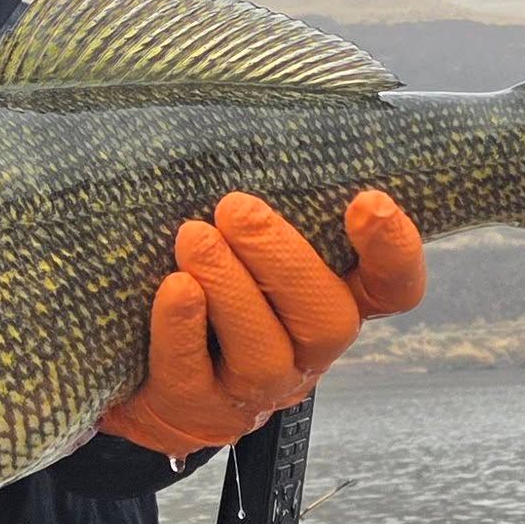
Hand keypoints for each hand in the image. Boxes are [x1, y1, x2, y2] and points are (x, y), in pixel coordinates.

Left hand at [97, 190, 424, 456]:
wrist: (129, 371)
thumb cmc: (197, 283)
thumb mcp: (236, 240)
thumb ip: (260, 201)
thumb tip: (246, 112)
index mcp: (330, 301)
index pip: (392, 287)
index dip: (394, 251)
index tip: (368, 201)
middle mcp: (304, 351)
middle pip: (327, 319)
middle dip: (284, 259)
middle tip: (236, 207)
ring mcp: (253, 391)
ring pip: (265, 353)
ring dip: (231, 289)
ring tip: (194, 238)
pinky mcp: (194, 411)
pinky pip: (194, 376)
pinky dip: (183, 328)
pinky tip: (174, 288)